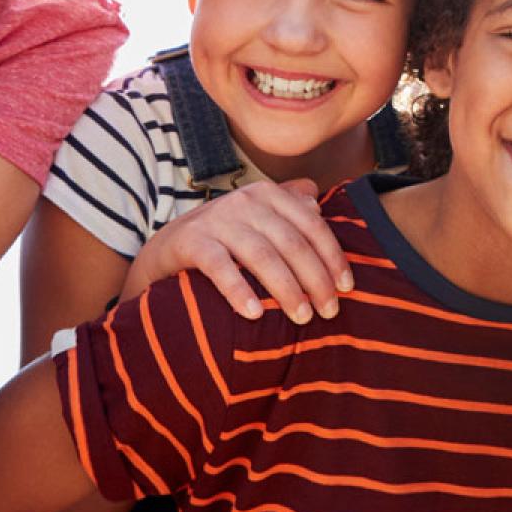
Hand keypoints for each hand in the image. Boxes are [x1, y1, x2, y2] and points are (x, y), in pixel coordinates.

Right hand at [121, 179, 351, 324]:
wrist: (164, 249)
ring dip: (286, 289)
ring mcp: (216, 219)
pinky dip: (239, 290)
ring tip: (302, 317)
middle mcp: (245, 201)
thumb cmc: (224, 238)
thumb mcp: (257, 219)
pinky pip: (220, 267)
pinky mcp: (190, 241)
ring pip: (262, 256)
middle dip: (316, 279)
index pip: (312, 226)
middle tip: (329, 312)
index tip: (346, 288)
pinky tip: (255, 314)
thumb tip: (319, 204)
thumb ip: (288, 207)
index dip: (333, 257)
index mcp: (268, 194)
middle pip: (292, 243)